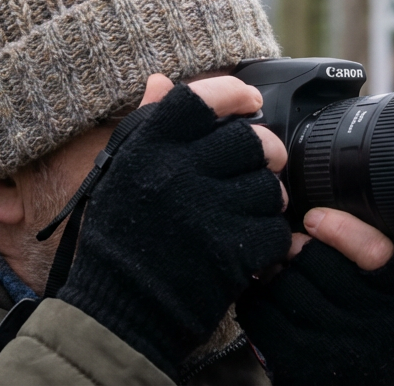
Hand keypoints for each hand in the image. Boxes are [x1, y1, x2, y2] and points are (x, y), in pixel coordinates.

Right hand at [57, 77, 290, 376]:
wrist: (120, 312)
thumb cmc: (121, 239)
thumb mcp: (121, 174)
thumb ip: (146, 125)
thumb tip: (161, 81)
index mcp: (147, 148)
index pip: (201, 98)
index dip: (233, 93)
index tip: (251, 100)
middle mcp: (176, 172)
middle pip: (249, 139)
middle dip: (265, 151)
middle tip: (263, 163)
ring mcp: (204, 211)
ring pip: (268, 185)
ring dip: (268, 197)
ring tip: (250, 210)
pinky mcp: (229, 250)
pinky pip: (273, 227)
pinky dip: (269, 238)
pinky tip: (250, 244)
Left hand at [235, 208, 393, 385]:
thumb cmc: (379, 319)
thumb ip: (382, 239)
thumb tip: (346, 187)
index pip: (376, 252)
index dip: (340, 228)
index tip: (314, 216)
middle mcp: (376, 325)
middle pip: (317, 263)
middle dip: (296, 246)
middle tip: (291, 241)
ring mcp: (337, 350)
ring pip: (285, 286)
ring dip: (272, 269)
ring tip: (278, 266)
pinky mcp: (299, 367)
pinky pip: (261, 314)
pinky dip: (255, 296)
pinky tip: (265, 294)